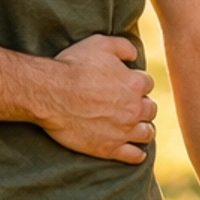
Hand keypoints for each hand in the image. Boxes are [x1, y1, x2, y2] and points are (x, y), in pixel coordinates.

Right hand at [35, 34, 155, 162]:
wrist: (49, 94)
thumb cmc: (72, 66)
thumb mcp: (99, 43)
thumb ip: (123, 46)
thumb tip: (135, 55)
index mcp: (134, 83)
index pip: (147, 84)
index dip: (136, 83)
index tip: (126, 85)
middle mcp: (134, 108)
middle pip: (150, 109)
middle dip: (141, 106)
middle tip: (128, 106)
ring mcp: (123, 130)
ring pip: (147, 133)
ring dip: (143, 129)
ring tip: (134, 128)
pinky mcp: (109, 148)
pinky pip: (134, 156)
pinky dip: (137, 154)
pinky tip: (134, 151)